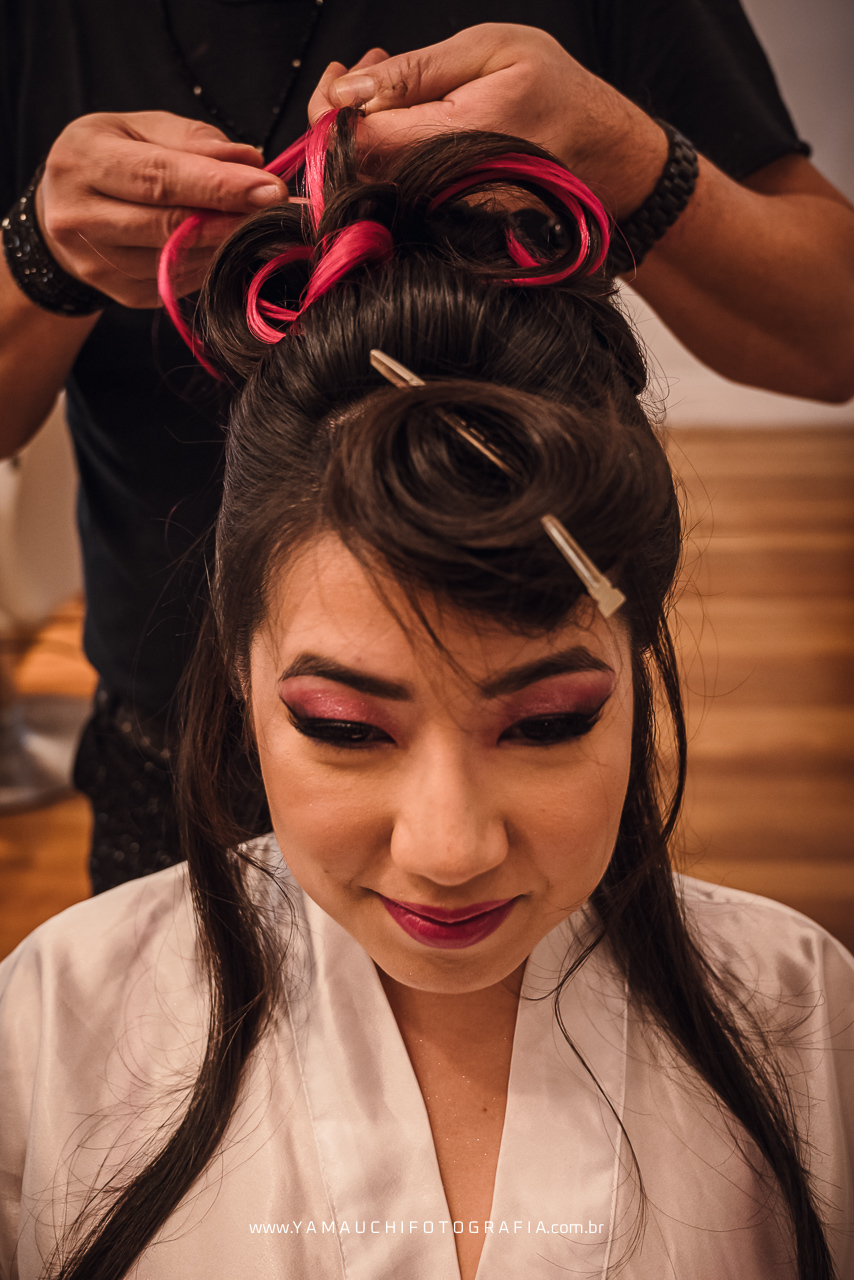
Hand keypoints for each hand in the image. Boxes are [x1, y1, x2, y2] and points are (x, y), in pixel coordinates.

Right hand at [36, 112, 288, 307]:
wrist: (63, 207)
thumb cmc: (111, 158)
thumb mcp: (141, 129)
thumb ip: (195, 142)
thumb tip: (251, 160)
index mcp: (83, 161)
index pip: (160, 178)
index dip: (219, 187)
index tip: (270, 189)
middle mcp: (79, 216)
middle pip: (171, 225)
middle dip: (234, 218)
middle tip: (280, 210)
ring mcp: (97, 263)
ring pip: (180, 259)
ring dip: (228, 243)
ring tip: (259, 224)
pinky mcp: (121, 293)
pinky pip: (181, 280)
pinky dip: (211, 261)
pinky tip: (226, 245)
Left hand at [308, 24, 665, 218]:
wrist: (602, 152)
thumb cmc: (555, 91)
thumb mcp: (489, 50)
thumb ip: (414, 72)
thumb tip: (350, 93)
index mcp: (454, 140)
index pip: (362, 140)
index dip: (332, 110)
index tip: (339, 77)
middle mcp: (443, 188)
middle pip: (356, 166)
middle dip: (338, 115)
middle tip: (355, 71)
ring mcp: (443, 211)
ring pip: (371, 179)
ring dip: (362, 128)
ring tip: (382, 82)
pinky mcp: (445, 219)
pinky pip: (396, 189)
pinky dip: (387, 149)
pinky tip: (403, 115)